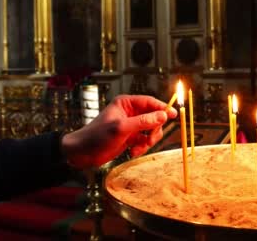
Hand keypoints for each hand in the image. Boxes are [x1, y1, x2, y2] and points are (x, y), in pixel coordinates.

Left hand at [61, 95, 177, 168]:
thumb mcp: (121, 128)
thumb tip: (163, 115)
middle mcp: (129, 112)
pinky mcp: (129, 137)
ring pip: (150, 130)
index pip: (149, 102)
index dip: (162, 108)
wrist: (82, 153)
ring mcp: (130, 125)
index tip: (174, 115)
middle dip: (153, 130)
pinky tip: (132, 152)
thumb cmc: (96, 137)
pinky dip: (142, 147)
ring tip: (138, 148)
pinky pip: (144, 140)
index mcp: (126, 103)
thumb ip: (143, 121)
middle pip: (154, 117)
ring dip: (148, 141)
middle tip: (150, 140)